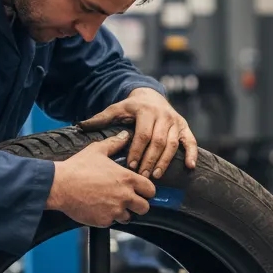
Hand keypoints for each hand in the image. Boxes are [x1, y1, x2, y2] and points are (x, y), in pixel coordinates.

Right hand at [45, 132, 156, 226]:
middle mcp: (124, 196)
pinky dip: (108, 218)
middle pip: (144, 207)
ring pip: (129, 217)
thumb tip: (125, 135)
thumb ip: (114, 143)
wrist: (60, 186)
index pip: (151, 190)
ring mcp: (115, 210)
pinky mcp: (104, 221)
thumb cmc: (77, 167)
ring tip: (111, 205)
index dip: (146, 190)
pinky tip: (99, 209)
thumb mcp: (97, 150)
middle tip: (128, 201)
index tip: (140, 191)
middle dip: (138, 205)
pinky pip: (112, 223)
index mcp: (127, 178)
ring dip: (123, 213)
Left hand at [78, 87, 197, 178]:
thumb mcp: (116, 109)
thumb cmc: (131, 107)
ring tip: (156, 175)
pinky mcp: (185, 127)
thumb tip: (80, 125)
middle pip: (158, 141)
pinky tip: (190, 167)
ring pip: (173, 144)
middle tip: (141, 176)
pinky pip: (191, 141)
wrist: (151, 95)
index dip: (137, 151)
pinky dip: (192, 154)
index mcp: (145, 111)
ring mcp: (175, 121)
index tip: (130, 166)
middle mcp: (163, 115)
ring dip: (165, 161)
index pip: (142, 134)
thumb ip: (100, 118)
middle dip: (149, 160)